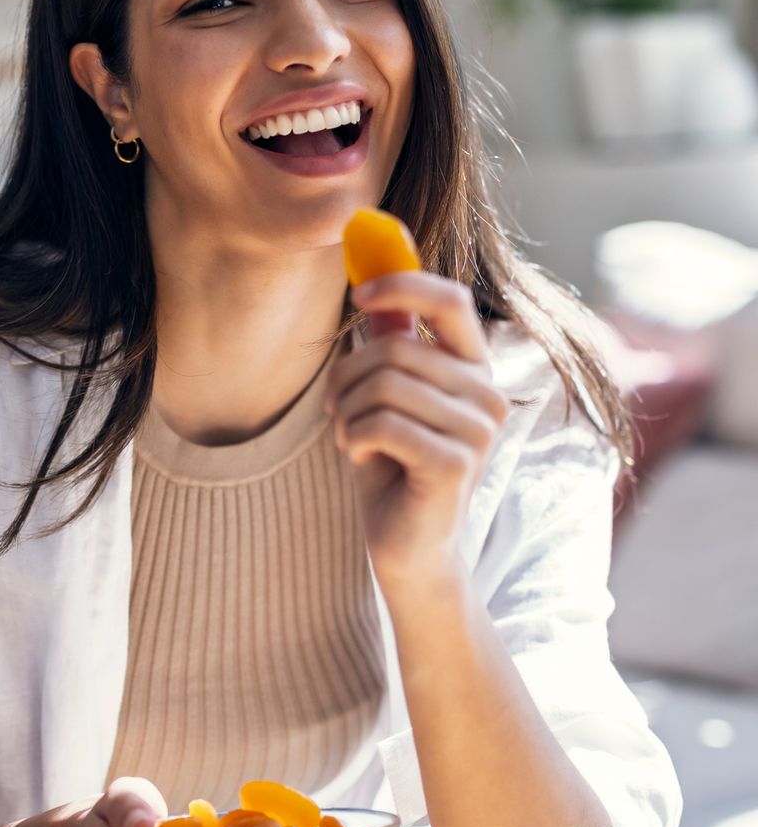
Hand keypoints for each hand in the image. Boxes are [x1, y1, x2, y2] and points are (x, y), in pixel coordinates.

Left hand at [324, 272, 510, 594]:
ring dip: (347, 412)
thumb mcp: (387, 397)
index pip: (451, 300)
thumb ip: (392, 341)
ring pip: (384, 384)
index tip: (358, 295)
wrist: (408, 547)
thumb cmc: (395, 470)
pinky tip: (361, 458)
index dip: (402, 285)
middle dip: (348, 377)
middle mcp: (487, 395)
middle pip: (397, 348)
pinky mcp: (456, 463)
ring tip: (352, 438)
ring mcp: (478, 430)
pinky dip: (354, 438)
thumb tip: (375, 279)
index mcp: (475, 371)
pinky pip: (382, 424)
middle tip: (338, 409)